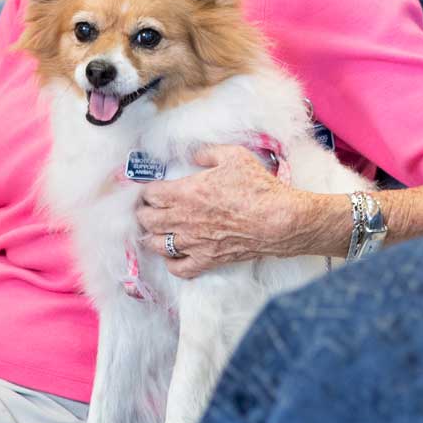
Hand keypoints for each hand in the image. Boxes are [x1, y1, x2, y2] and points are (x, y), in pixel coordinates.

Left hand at [133, 144, 330, 279]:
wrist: (278, 220)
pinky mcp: (207, 260)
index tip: (151, 189)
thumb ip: (207, 153)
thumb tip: (194, 155)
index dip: (147, 190)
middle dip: (143, 212)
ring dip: (152, 237)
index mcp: (185, 192)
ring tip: (155, 231)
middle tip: (147, 209)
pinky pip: (179, 268)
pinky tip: (174, 256)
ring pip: (156, 245)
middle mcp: (182, 219)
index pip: (150, 194)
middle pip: (147, 219)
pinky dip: (172, 263)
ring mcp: (193, 242)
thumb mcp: (233, 157)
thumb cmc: (257, 187)